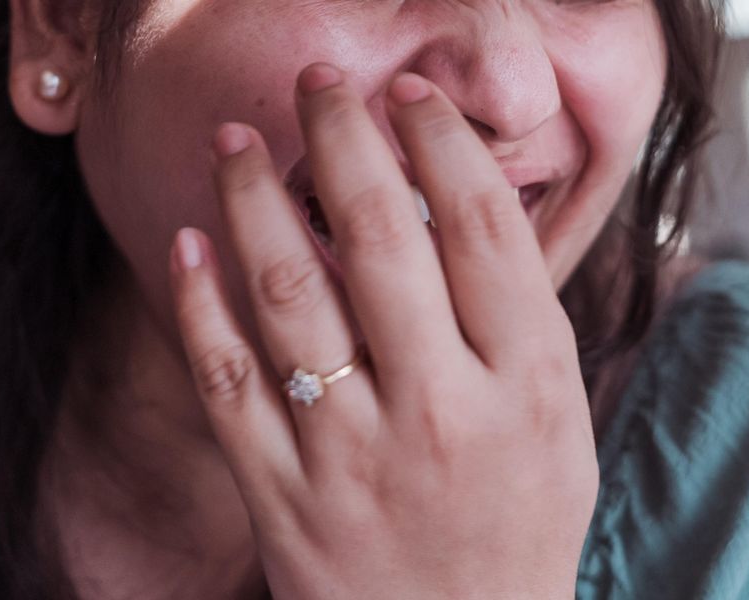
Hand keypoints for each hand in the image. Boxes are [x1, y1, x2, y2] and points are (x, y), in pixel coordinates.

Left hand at [169, 63, 597, 598]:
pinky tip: (190, 244)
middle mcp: (442, 413)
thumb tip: (459, 199)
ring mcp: (353, 457)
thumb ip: (519, 319)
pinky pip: (227, 382)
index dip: (439, 140)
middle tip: (318, 82)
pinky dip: (199, 306)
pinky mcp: (283, 498)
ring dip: (253, 201)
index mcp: (529, 385)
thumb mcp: (558, 422)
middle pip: (382, 237)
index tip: (408, 92)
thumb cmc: (518, 523)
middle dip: (341, 137)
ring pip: (289, 294)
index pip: (481, 227)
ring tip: (235, 141)